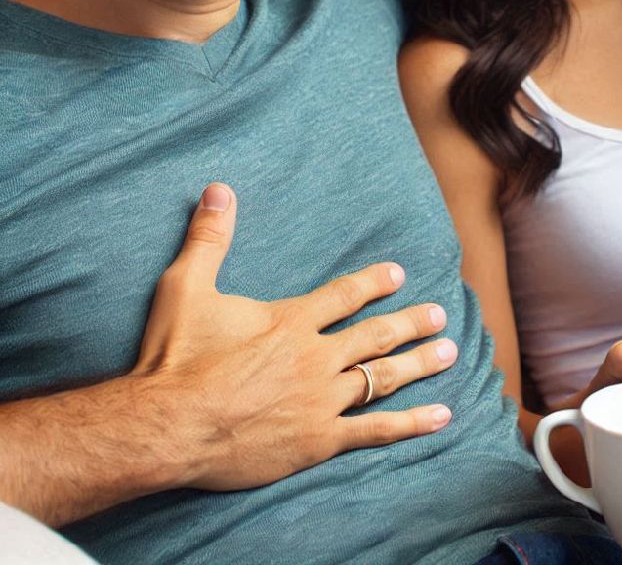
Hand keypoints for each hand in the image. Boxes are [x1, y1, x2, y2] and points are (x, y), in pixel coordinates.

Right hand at [133, 183, 457, 490]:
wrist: (164, 427)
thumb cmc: (174, 358)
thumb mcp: (185, 287)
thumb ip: (208, 238)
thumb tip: (219, 189)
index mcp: (291, 321)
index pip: (345, 294)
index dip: (374, 282)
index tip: (399, 274)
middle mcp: (315, 357)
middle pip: (375, 335)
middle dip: (411, 322)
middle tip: (440, 315)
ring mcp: (320, 400)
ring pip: (383, 378)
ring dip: (419, 363)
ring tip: (450, 352)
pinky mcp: (317, 441)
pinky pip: (374, 430)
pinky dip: (410, 424)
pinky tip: (440, 417)